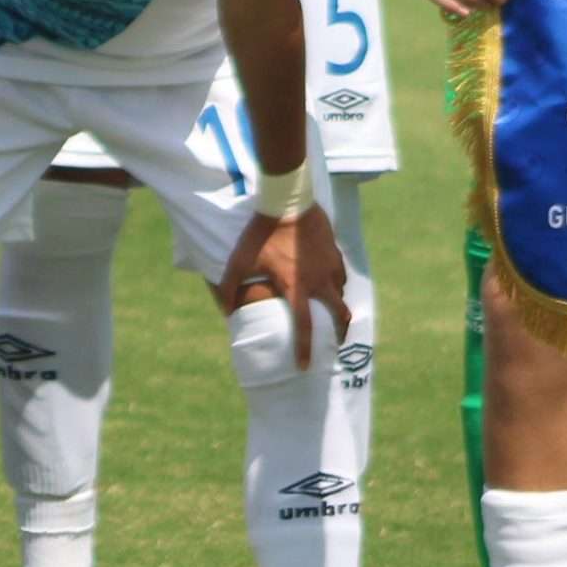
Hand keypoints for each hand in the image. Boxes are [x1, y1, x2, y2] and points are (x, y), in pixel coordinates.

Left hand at [214, 204, 352, 360]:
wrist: (287, 200)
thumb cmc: (260, 232)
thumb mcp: (239, 260)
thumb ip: (229, 287)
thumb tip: (225, 311)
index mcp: (297, 287)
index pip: (305, 327)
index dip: (305, 350)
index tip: (305, 367)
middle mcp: (320, 281)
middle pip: (339, 315)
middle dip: (339, 332)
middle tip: (335, 342)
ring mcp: (331, 265)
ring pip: (341, 293)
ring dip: (337, 306)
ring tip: (330, 312)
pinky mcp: (335, 251)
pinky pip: (341, 273)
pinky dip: (336, 283)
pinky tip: (329, 282)